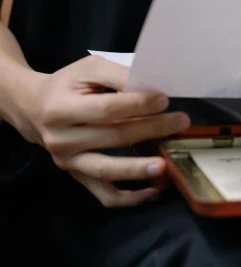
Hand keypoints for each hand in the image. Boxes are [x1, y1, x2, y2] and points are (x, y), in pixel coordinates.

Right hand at [18, 55, 189, 207]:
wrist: (34, 108)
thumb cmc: (68, 84)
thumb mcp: (89, 68)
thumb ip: (117, 75)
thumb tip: (150, 87)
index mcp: (61, 108)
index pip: (106, 109)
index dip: (137, 104)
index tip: (164, 99)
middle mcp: (61, 139)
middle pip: (113, 137)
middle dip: (151, 129)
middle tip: (181, 121)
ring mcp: (68, 161)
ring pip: (107, 170)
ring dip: (139, 169)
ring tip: (165, 164)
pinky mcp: (76, 175)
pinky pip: (103, 193)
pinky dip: (128, 197)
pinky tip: (152, 191)